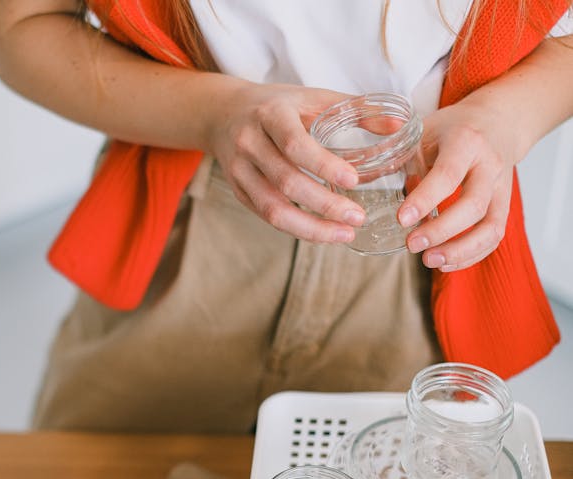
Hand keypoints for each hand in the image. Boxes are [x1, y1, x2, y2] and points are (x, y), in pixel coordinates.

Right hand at [206, 82, 365, 242]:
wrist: (222, 114)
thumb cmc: (276, 106)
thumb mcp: (312, 97)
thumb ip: (355, 110)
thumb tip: (400, 127)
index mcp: (271, 115)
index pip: (295, 144)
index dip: (323, 165)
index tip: (354, 181)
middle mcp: (249, 143)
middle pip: (286, 182)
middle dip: (324, 205)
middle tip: (358, 217)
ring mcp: (239, 170)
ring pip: (272, 208)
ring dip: (310, 228)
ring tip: (344, 235)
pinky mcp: (238, 191)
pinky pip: (266, 216)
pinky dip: (296, 229)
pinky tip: (322, 233)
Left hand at [397, 100, 515, 271]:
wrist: (499, 121)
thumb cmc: (452, 129)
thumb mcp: (423, 128)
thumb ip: (394, 150)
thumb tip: (356, 178)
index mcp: (465, 142)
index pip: (447, 175)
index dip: (424, 200)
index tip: (401, 220)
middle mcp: (489, 165)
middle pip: (472, 205)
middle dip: (441, 231)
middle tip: (411, 245)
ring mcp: (501, 187)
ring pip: (490, 226)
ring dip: (460, 249)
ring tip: (429, 261)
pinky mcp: (505, 204)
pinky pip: (494, 235)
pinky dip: (472, 254)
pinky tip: (445, 262)